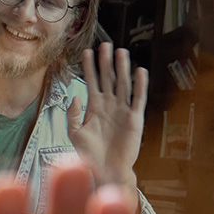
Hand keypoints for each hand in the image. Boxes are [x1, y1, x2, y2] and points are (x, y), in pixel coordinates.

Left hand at [66, 43, 147, 196]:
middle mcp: (109, 106)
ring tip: (121, 52)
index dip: (89, 67)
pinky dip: (139, 85)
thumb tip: (75, 97)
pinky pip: (138, 99)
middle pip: (108, 78)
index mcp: (94, 107)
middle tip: (105, 44)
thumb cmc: (89, 154)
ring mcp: (122, 111)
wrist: (105, 170)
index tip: (87, 52)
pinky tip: (139, 71)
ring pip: (123, 84)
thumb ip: (73, 115)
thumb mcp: (75, 133)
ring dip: (122, 68)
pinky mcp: (134, 119)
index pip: (91, 82)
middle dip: (106, 62)